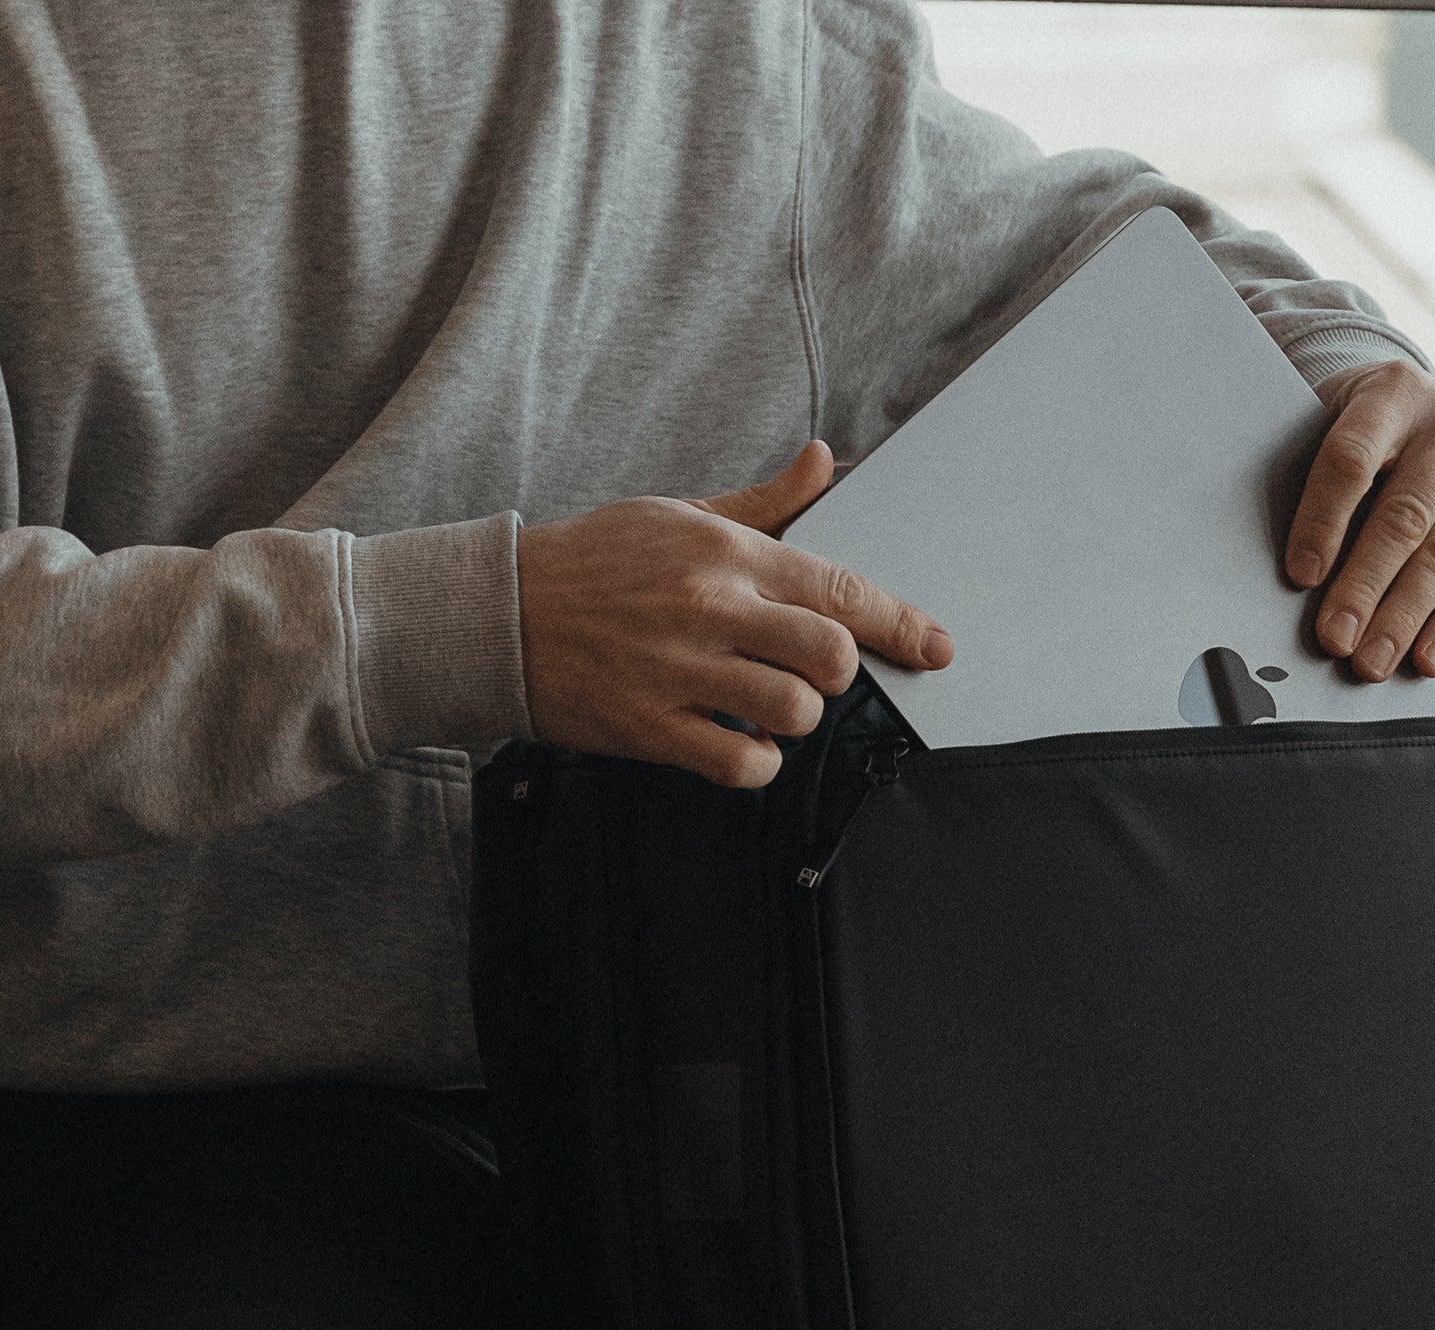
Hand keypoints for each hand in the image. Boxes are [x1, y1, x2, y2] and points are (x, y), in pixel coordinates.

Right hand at [519, 441, 952, 788]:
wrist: (497, 612)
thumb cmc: (595, 561)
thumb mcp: (678, 514)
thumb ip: (763, 502)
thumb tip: (825, 462)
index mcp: (723, 552)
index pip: (838, 588)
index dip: (902, 623)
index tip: (936, 647)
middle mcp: (708, 608)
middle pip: (829, 655)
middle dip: (837, 673)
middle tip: (811, 673)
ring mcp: (678, 670)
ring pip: (793, 712)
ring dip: (795, 718)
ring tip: (764, 705)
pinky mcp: (648, 726)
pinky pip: (740, 763)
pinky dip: (755, 762)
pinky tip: (735, 742)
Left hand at [1285, 362, 1434, 681]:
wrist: (1419, 410)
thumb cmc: (1356, 436)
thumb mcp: (1325, 432)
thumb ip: (1312, 488)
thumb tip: (1295, 581)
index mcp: (1393, 391)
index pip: (1353, 459)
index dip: (1324, 520)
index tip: (1300, 576)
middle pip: (1404, 515)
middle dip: (1366, 587)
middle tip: (1336, 640)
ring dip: (1407, 617)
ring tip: (1373, 662)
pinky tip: (1429, 658)